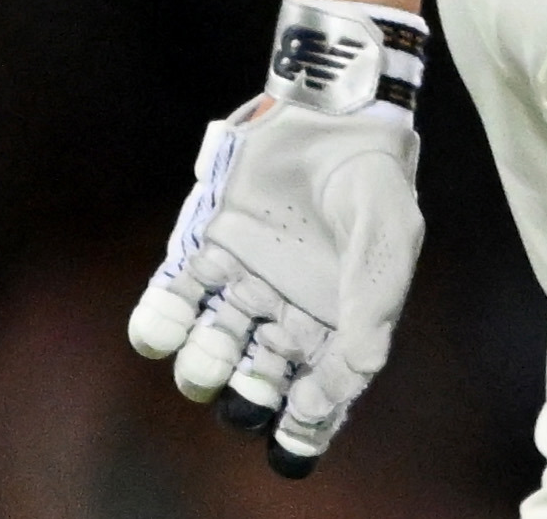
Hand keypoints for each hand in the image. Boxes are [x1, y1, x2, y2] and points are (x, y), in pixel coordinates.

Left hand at [127, 0, 429, 475]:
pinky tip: (164, 327)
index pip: (317, 394)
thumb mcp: (388, 243)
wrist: (332, 109)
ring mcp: (239, 285)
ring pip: (209, 352)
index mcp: (335, 323)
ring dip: (204, 367)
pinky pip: (169, 303)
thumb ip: (371, 311)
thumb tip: (347, 381)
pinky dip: (158, 325)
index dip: (303, 425)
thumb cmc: (371, 179)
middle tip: (254, 389)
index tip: (294, 436)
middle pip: (256, 384)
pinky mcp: (200, 251)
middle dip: (249, 400)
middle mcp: (284, 314)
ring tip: (214, 353)